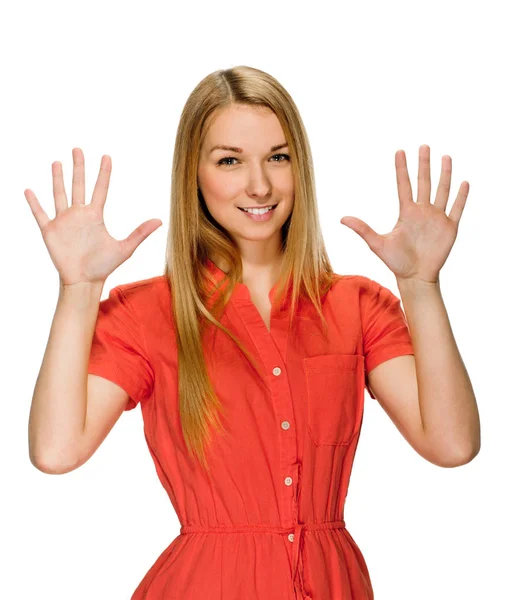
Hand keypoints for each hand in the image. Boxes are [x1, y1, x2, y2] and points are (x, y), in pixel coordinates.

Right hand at [24, 148, 162, 285]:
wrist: (84, 281)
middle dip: (78, 167)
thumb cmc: (104, 266)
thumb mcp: (125, 248)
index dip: (104, 173)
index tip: (106, 156)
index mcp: (95, 216)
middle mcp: (79, 215)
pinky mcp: (50, 231)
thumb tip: (160, 220)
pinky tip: (29, 190)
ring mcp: (64, 221)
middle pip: (78, 185)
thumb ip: (140, 233)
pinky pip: (40, 213)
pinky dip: (34, 203)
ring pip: (59, 194)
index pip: (100, 189)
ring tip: (57, 162)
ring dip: (57, 179)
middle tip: (77, 149)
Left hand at [340, 145, 469, 283]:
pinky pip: (457, 208)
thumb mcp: (377, 244)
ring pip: (442, 191)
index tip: (400, 151)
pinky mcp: (449, 228)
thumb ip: (362, 229)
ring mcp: (436, 218)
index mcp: (406, 213)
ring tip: (445, 157)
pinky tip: (464, 182)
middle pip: (424, 182)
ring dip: (444, 174)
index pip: (403, 185)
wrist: (415, 277)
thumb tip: (341, 218)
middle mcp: (422, 211)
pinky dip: (461, 196)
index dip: (401, 169)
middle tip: (424, 146)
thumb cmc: (396, 262)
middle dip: (424, 164)